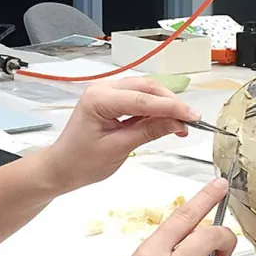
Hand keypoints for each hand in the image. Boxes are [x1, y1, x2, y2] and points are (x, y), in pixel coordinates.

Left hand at [39, 78, 198, 191]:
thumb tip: (177, 123)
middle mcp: (102, 89)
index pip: (143, 99)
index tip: (193, 116)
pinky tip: (166, 122)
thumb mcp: (119, 149)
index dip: (171, 107)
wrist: (62, 167)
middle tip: (190, 121)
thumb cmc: (82, 162)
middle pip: (146, 88)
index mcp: (99, 99)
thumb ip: (149, 131)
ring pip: (145, 91)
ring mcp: (107, 92)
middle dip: (171, 103)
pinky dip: (154, 109)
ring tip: (181, 125)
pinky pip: (138, 98)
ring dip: (164, 105)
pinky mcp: (112, 100)